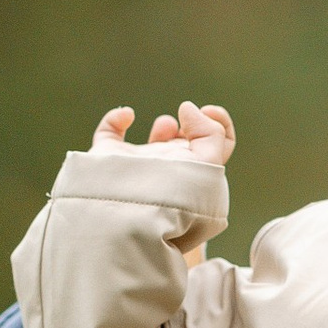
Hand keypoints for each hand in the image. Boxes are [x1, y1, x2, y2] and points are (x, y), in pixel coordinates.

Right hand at [90, 101, 234, 263]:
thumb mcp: (207, 165)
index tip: (208, 112)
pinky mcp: (107, 159)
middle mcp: (169, 170)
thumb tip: (189, 110)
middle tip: (185, 129)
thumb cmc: (170, 196)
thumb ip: (212, 134)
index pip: (219, 148)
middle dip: (191, 129)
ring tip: (166, 126)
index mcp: (194, 172)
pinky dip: (117, 118)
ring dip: (165, 127)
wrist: (125, 218)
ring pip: (157, 144)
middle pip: (189, 146)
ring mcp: (138, 166)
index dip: (220, 124)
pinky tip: (127, 116)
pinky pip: (109, 133)